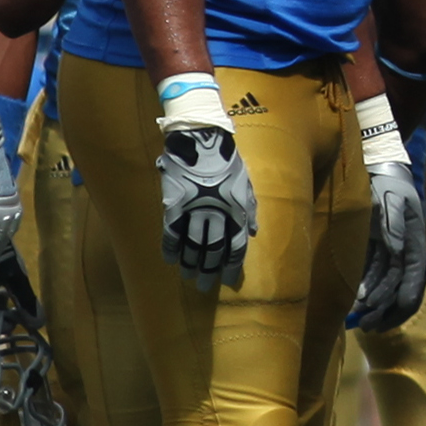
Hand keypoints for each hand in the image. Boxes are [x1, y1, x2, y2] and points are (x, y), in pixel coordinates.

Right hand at [158, 123, 257, 287]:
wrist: (201, 140)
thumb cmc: (228, 161)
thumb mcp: (246, 184)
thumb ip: (250, 209)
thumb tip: (254, 232)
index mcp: (236, 211)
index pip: (236, 247)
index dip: (232, 266)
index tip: (229, 279)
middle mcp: (216, 216)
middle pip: (212, 251)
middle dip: (209, 270)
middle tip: (205, 285)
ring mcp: (194, 212)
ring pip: (192, 246)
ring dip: (190, 264)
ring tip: (189, 276)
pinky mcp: (174, 206)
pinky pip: (171, 233)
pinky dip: (171, 248)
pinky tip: (171, 260)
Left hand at [348, 156, 425, 330]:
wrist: (378, 168)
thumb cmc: (386, 183)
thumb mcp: (390, 198)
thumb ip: (392, 222)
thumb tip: (396, 250)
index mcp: (414, 242)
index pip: (414, 277)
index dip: (403, 297)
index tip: (385, 312)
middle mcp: (407, 252)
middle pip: (403, 289)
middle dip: (388, 310)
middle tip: (367, 325)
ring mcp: (394, 253)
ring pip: (390, 288)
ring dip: (378, 306)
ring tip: (361, 322)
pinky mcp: (380, 251)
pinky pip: (378, 278)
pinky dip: (370, 292)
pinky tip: (357, 303)